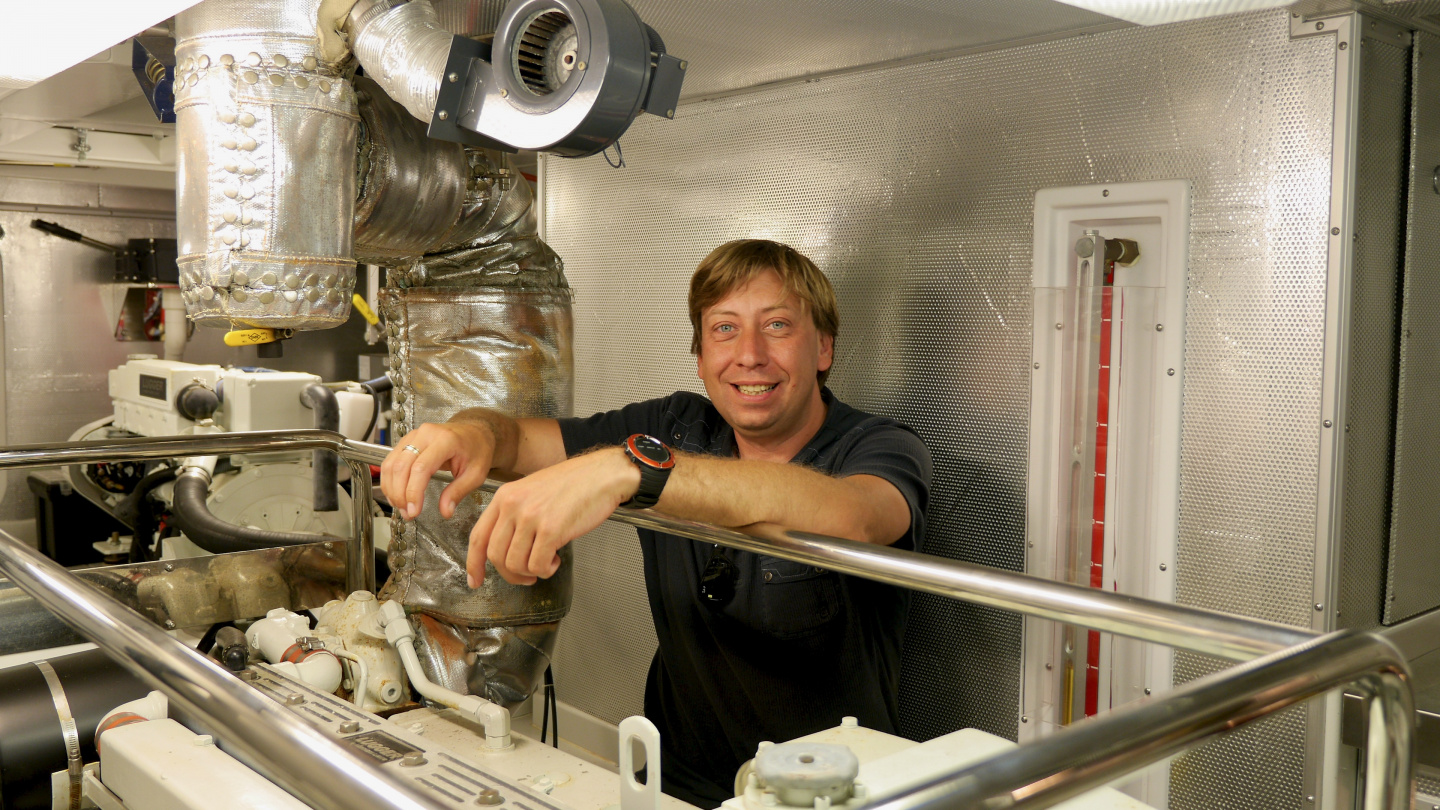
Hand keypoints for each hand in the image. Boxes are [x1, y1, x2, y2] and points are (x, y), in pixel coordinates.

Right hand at [380, 422, 496, 519]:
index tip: (414, 510)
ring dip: (392, 489)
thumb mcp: (476, 474)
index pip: (421, 468)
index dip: (413, 492)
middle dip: (400, 494)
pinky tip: (397, 495)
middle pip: (401, 466)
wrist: (474, 432)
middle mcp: (426, 435)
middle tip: (408, 513)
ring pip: (391, 464)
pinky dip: (390, 480)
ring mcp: (413, 436)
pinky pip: (391, 461)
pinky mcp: (406, 441)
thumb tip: (445, 511)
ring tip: (402, 507)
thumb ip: (458, 492)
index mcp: (445, 440)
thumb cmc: (476, 450)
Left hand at [467, 448, 639, 586]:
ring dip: (531, 572)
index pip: (478, 536)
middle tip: (526, 576)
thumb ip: (515, 516)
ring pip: (515, 564)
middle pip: (495, 555)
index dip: (474, 563)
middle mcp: (513, 506)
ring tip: (547, 562)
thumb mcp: (532, 491)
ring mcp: (531, 517)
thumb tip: (508, 550)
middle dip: (510, 574)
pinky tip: (556, 559)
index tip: (475, 580)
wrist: (602, 474)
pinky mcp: (551, 529)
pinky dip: (546, 569)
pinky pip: (538, 565)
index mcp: (505, 496)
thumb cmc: (574, 484)